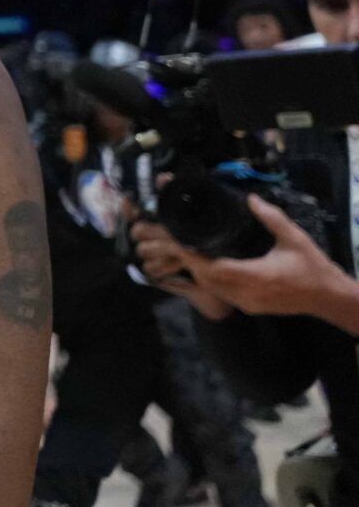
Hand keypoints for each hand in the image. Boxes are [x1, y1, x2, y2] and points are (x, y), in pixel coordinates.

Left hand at [136, 198, 357, 324]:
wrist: (328, 296)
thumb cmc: (312, 267)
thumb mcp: (294, 238)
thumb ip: (272, 218)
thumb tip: (250, 199)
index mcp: (258, 276)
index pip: (216, 269)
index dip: (194, 257)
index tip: (179, 241)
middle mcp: (249, 294)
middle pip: (208, 280)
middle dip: (191, 262)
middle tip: (177, 243)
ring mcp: (248, 304)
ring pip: (214, 289)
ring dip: (199, 272)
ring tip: (187, 251)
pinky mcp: (250, 308)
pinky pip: (223, 294)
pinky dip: (212, 281)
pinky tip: (207, 266)